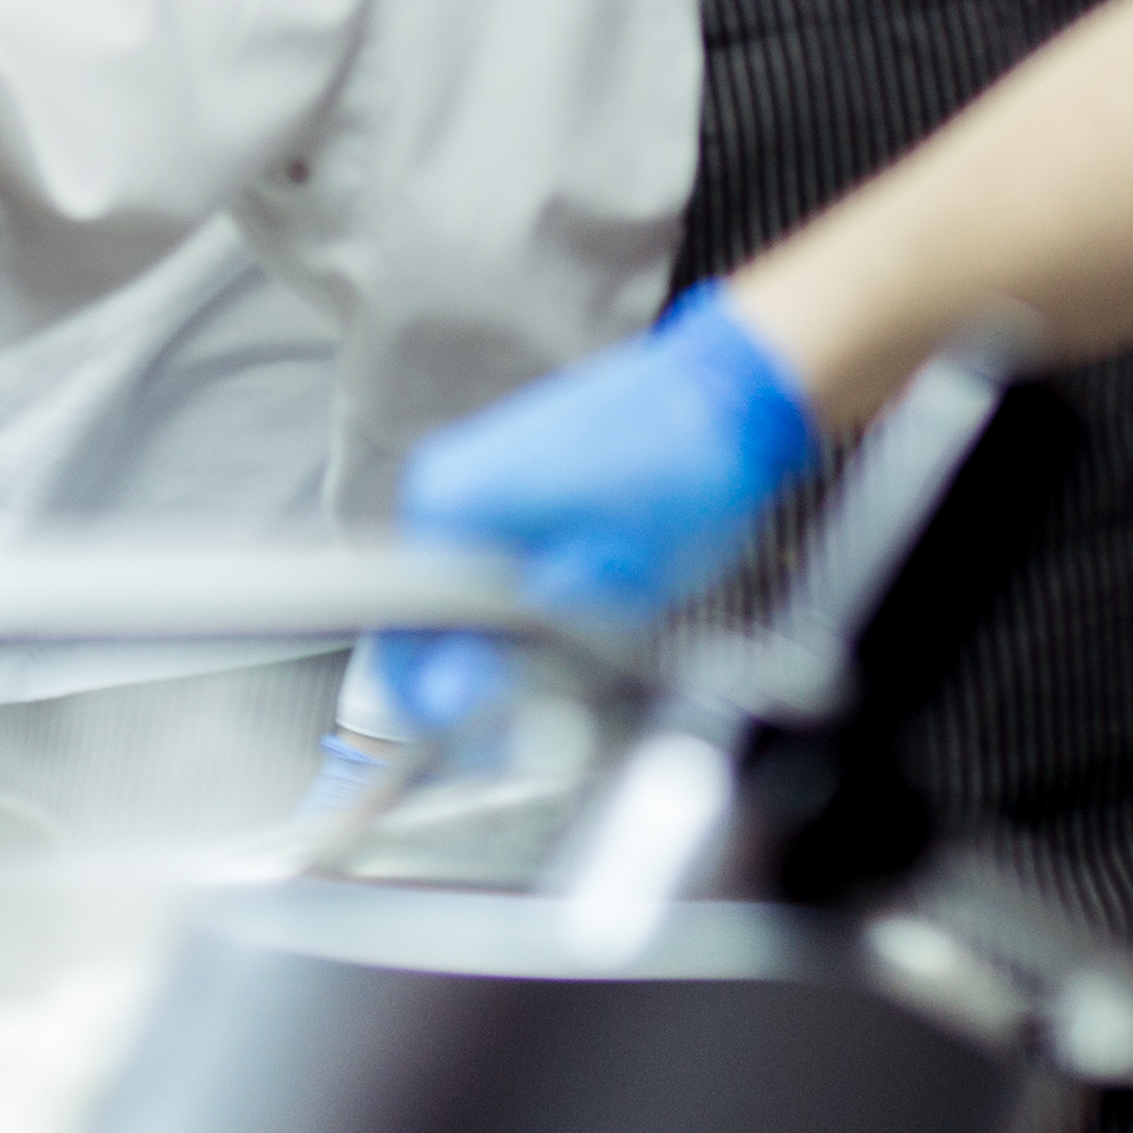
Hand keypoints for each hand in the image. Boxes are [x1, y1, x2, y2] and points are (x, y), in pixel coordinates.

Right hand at [370, 285, 817, 735]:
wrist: (734, 392)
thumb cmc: (683, 475)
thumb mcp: (604, 592)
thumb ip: (514, 652)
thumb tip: (447, 699)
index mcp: (446, 507)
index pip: (398, 638)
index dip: (437, 704)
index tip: (484, 740)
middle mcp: (442, 483)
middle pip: (427, 617)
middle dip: (483, 669)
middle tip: (554, 700)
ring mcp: (475, 470)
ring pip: (463, 592)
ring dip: (511, 633)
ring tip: (586, 641)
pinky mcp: (511, 470)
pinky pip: (494, 557)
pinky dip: (529, 592)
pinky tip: (589, 595)